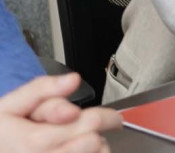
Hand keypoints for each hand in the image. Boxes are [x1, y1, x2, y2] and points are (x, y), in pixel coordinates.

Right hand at [0, 74, 121, 152]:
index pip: (90, 124)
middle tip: (89, 130)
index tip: (114, 118)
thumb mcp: (8, 106)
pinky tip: (76, 152)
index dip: (107, 117)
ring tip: (77, 143)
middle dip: (97, 133)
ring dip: (94, 150)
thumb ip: (41, 90)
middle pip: (94, 143)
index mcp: (33, 140)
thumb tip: (73, 80)